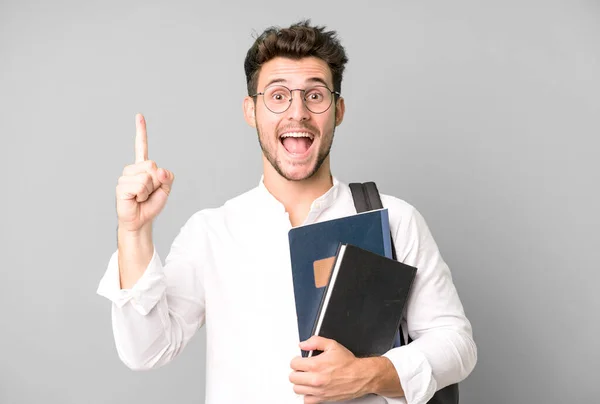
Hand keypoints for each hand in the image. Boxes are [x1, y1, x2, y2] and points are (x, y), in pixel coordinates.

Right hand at [116, 113, 174, 231]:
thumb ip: (168, 177)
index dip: (141, 131)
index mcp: (143, 167)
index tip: (139, 116)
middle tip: (149, 192)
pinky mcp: (121, 187)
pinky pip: (139, 186)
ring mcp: (125, 177)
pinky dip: (142, 195)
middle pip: (152, 165)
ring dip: (149, 190)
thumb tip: (159, 170)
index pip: (141, 146)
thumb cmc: (152, 204)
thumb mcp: (166, 189)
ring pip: (147, 177)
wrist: (142, 220)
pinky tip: (135, 200)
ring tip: (142, 197)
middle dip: (157, 181)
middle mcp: (132, 169)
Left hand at [289, 336, 372, 402]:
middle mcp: (315, 379)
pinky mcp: (322, 399)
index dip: (297, 360)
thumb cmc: (348, 363)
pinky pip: (306, 400)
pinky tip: (311, 388)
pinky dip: (307, 394)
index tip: (301, 360)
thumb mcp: (332, 345)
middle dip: (297, 371)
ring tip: (307, 377)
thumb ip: (315, 341)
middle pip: (292, 377)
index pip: (293, 364)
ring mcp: (318, 390)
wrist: (361, 376)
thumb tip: (303, 344)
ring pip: (297, 389)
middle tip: (303, 368)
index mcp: (316, 365)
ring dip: (300, 383)